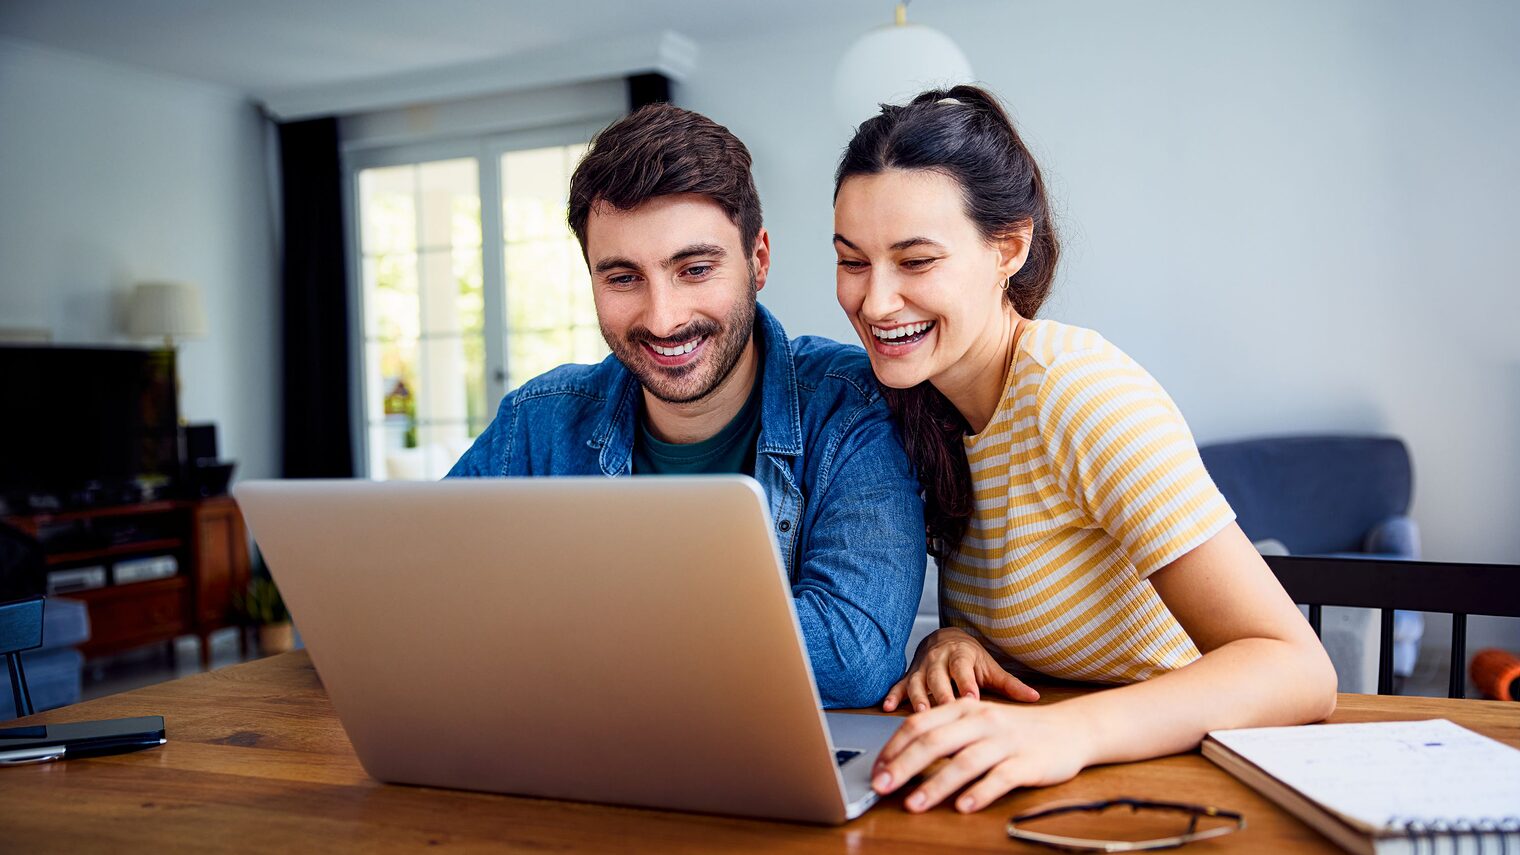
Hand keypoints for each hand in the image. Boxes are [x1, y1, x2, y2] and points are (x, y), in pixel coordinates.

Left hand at [872, 697, 1090, 812]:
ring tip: (914, 805)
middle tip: (881, 787)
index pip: (919, 725)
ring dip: (935, 784)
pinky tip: (963, 807)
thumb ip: (943, 734)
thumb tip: (900, 758)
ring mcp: (1006, 742)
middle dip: (904, 766)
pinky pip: (1000, 778)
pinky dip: (979, 793)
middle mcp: (982, 721)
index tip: (876, 770)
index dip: (893, 748)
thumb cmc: (1015, 730)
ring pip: (964, 762)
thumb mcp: (976, 722)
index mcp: (964, 709)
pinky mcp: (1028, 763)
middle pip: (935, 742)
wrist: (1070, 729)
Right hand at [883, 628, 1039, 711]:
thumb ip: (1011, 685)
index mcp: (961, 656)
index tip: (971, 699)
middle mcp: (939, 661)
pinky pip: (899, 685)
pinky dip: (893, 695)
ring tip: (920, 713)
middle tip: (945, 711)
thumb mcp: (991, 668)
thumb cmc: (971, 659)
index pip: (963, 670)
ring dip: (917, 697)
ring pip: (917, 682)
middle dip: (941, 694)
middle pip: (938, 678)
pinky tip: (888, 707)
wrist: (944, 639)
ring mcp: (921, 668)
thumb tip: (1036, 698)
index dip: (966, 683)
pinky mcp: (908, 676)